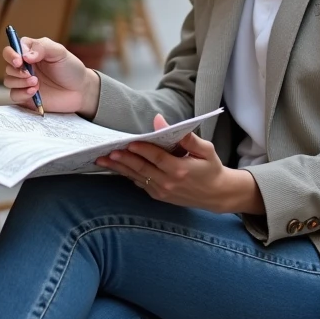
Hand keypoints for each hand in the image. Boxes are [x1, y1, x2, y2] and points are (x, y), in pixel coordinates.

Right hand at [2, 37, 99, 118]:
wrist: (80, 90)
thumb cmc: (70, 68)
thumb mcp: (60, 52)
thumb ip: (42, 48)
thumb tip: (25, 56)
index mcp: (30, 52)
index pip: (12, 50)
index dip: (12, 54)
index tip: (20, 60)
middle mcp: (25, 66)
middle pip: (7, 66)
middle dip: (16, 70)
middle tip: (30, 74)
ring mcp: (24, 82)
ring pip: (8, 80)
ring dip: (20, 82)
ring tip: (37, 83)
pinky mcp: (26, 96)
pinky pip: (14, 95)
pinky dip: (21, 93)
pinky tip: (34, 92)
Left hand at [96, 115, 262, 213]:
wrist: (216, 194)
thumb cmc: (211, 167)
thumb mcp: (206, 149)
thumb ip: (186, 137)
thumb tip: (162, 121)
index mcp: (181, 169)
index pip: (157, 158)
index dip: (142, 149)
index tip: (129, 141)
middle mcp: (169, 183)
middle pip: (141, 169)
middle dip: (123, 159)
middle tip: (107, 151)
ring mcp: (162, 192)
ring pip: (137, 177)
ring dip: (120, 168)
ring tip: (103, 160)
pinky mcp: (159, 196)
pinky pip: (140, 184)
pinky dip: (128, 175)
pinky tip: (117, 168)